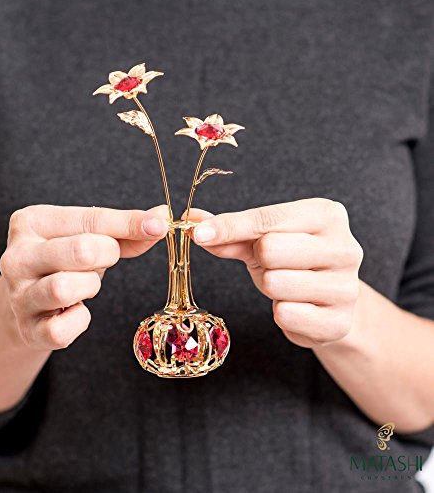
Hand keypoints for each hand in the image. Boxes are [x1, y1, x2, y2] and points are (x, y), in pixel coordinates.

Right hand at [0, 204, 167, 350]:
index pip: (91, 219)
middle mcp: (17, 257)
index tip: (159, 227)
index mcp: (31, 222)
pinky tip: (75, 310)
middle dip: (106, 255)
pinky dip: (79, 321)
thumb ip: (124, 230)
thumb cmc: (65, 262)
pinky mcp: (28, 330)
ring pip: (64, 288)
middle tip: (105, 258)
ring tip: (85, 284)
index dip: (130, 224)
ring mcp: (18, 295)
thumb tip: (161, 218)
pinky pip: (63, 329)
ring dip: (89, 287)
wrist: (27, 301)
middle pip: (80, 251)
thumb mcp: (89, 237)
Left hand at [186, 198, 362, 347]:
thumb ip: (230, 231)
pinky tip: (294, 307)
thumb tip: (190, 219)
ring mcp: (347, 287)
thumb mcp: (262, 241)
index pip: (267, 219)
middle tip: (271, 264)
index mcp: (326, 215)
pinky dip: (280, 313)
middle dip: (260, 259)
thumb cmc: (293, 262)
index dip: (229, 226)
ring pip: (276, 283)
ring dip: (269, 287)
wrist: (330, 302)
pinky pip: (286, 315)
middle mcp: (345, 247)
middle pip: (271, 249)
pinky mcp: (339, 322)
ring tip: (285, 285)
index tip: (199, 233)